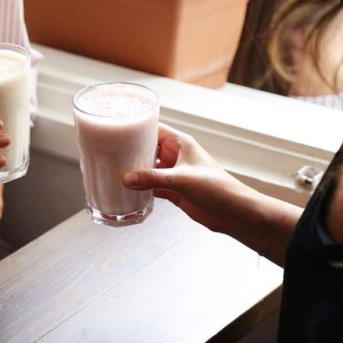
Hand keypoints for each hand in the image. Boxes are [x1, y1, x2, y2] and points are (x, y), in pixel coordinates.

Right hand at [123, 124, 262, 233]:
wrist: (234, 214)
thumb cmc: (217, 188)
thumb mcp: (182, 180)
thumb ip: (153, 178)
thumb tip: (126, 178)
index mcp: (180, 143)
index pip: (153, 129)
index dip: (135, 128)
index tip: (116, 130)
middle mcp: (175, 156)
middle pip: (146, 149)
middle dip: (130, 152)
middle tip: (108, 154)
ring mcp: (173, 173)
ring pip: (147, 169)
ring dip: (134, 171)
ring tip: (112, 171)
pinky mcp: (173, 190)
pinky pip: (151, 186)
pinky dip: (140, 188)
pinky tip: (127, 191)